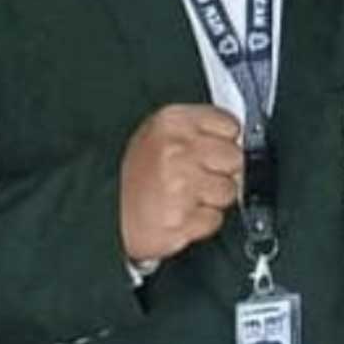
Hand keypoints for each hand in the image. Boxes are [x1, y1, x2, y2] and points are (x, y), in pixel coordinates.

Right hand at [119, 103, 245, 264]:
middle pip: (235, 158)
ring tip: (185, 196)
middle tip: (195, 177)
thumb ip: (198, 129)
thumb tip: (237, 136)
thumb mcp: (159, 134)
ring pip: (229, 191)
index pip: (230, 124)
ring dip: (211, 198)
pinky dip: (201, 222)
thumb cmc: (136, 175)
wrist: (105, 212)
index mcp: (172, 122)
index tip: (207, 150)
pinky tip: (180, 213)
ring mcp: (180, 185)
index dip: (223, 141)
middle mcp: (177, 150)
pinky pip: (215, 219)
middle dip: (221, 170)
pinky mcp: (182, 219)